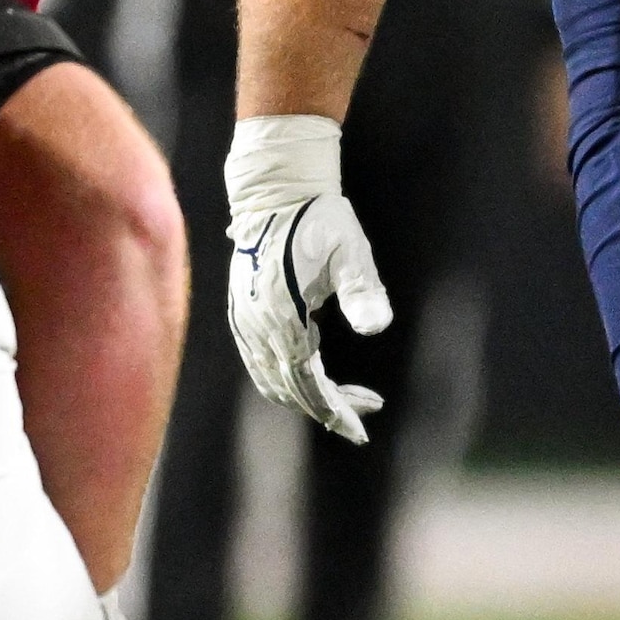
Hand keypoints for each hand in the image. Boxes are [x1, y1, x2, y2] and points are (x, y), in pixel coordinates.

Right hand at [223, 115, 392, 442]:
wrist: (274, 190)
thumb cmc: (319, 218)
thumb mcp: (351, 251)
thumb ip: (363, 290)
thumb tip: (378, 328)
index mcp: (283, 317)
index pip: (309, 383)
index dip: (335, 410)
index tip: (361, 430)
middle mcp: (257, 327)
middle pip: (291, 389)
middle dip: (327, 408)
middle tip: (364, 415)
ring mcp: (244, 321)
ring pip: (271, 379)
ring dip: (305, 395)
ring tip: (342, 401)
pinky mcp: (240, 313)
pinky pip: (258, 362)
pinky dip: (283, 378)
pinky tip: (309, 372)